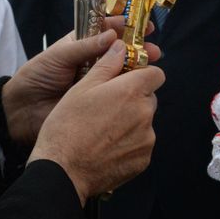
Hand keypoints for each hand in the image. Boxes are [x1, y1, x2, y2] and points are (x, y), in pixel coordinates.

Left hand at [1, 17, 158, 147]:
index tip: (143, 25)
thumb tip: (112, 35)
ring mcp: (96, 80)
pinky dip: (129, 87)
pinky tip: (141, 85)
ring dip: (137, 66)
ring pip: (121, 70)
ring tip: (152, 63)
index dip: (125, 25)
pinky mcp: (97, 99)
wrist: (23, 110)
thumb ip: (84, 46)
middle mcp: (92, 60)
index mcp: (81, 43)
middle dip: (138, 47)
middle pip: (120, 50)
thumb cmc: (36, 76)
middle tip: (153, 49)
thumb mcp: (58, 56)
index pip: (106, 29)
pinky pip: (116, 91)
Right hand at [33, 38, 164, 202]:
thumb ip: (106, 65)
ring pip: (144, 123)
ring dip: (130, 123)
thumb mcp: (81, 88)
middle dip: (133, 100)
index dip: (142, 75)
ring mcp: (146, 138)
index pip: (156, 74)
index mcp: (131, 91)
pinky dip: (128, 144)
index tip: (127, 80)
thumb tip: (120, 46)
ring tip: (102, 131)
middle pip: (148, 99)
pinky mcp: (144, 159)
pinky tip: (106, 148)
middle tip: (107, 108)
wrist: (63, 171)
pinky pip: (140, 145)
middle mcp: (145, 113)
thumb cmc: (67, 127)